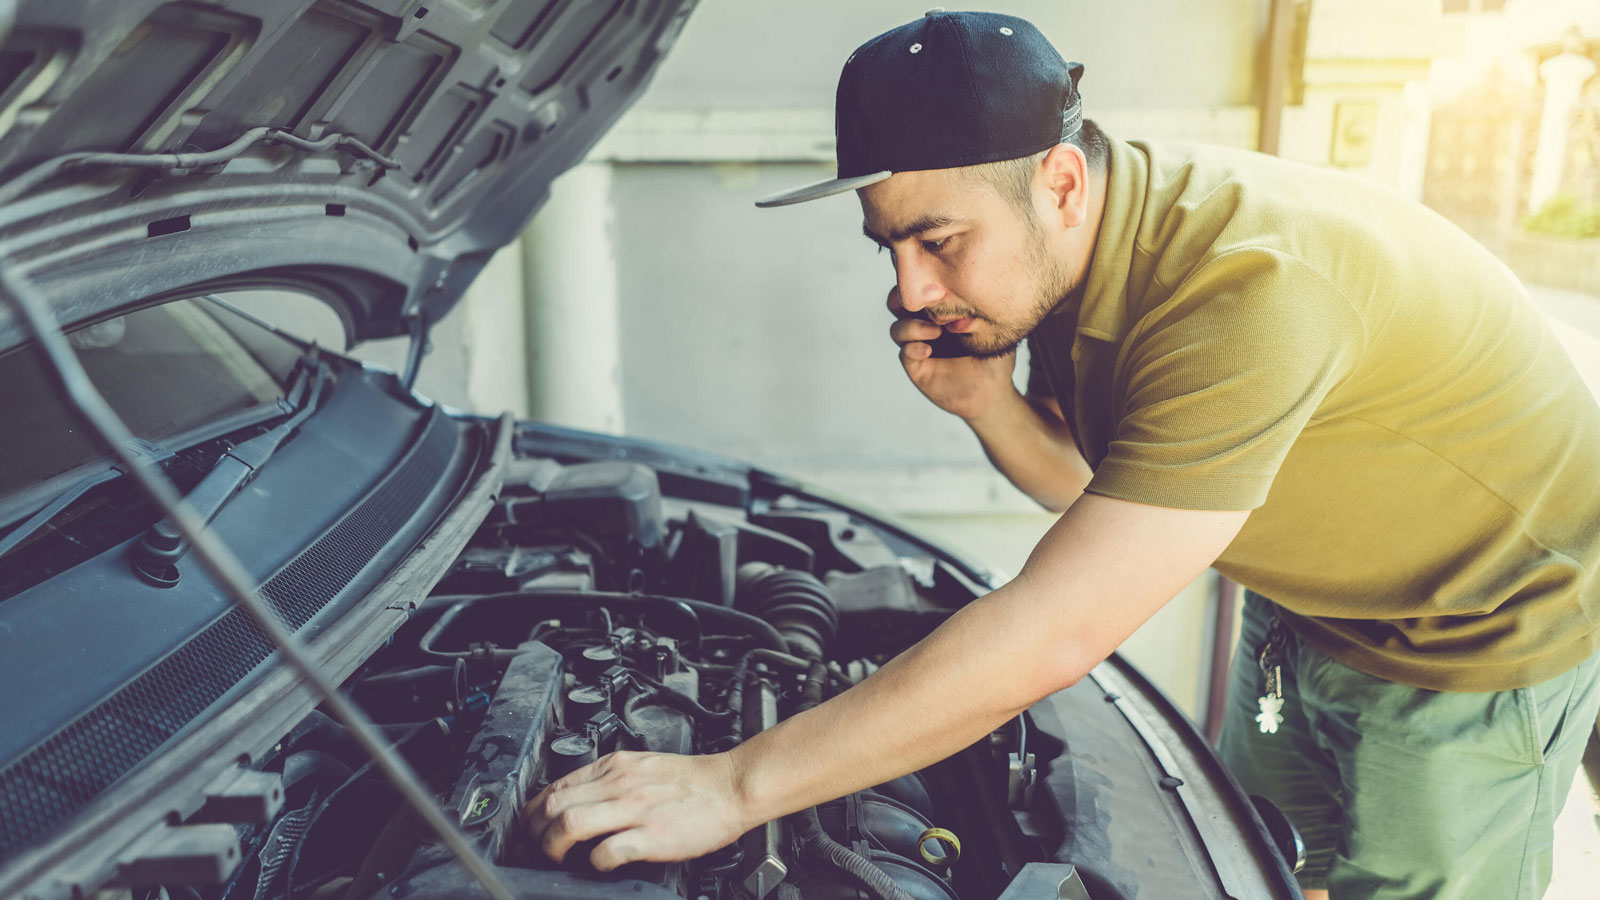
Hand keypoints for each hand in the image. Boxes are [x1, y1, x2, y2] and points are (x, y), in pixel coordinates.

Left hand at [524, 751, 748, 870]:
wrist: (731, 786)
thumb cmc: (691, 781)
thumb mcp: (642, 765)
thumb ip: (610, 779)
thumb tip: (578, 800)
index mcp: (615, 767)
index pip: (556, 786)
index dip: (534, 811)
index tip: (532, 826)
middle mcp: (619, 784)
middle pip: (553, 806)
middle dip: (535, 832)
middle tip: (538, 848)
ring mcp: (634, 810)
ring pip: (570, 825)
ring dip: (554, 848)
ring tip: (558, 859)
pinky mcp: (651, 836)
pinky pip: (606, 852)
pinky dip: (593, 863)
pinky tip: (598, 865)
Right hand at [886, 286, 1017, 421]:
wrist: (992, 393)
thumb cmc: (994, 357)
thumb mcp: (994, 330)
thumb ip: (982, 310)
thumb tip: (973, 289)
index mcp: (940, 310)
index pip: (919, 287)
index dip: (921, 280)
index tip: (939, 285)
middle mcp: (925, 324)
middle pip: (897, 302)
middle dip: (903, 298)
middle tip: (925, 302)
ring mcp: (919, 345)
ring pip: (897, 328)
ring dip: (911, 326)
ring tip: (936, 332)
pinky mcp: (917, 367)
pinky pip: (904, 353)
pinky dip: (912, 348)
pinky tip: (928, 351)